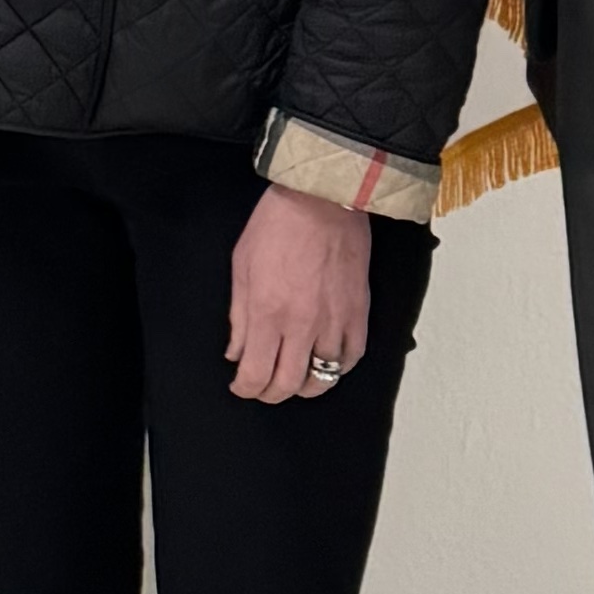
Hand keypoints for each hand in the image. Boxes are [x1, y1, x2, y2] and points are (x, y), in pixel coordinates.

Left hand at [227, 186, 368, 403]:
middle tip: (263, 388)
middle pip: (288, 383)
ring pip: (323, 377)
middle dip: (271, 394)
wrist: (321, 199)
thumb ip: (239, 316)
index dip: (246, 389)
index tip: (241, 386)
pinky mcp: (358, 312)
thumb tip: (236, 351)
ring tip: (295, 379)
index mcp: (268, 313)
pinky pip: (352, 356)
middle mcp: (302, 325)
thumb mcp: (241, 266)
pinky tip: (327, 362)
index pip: (256, 374)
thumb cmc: (279, 224)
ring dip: (305, 385)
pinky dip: (339, 367)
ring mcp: (334, 321)